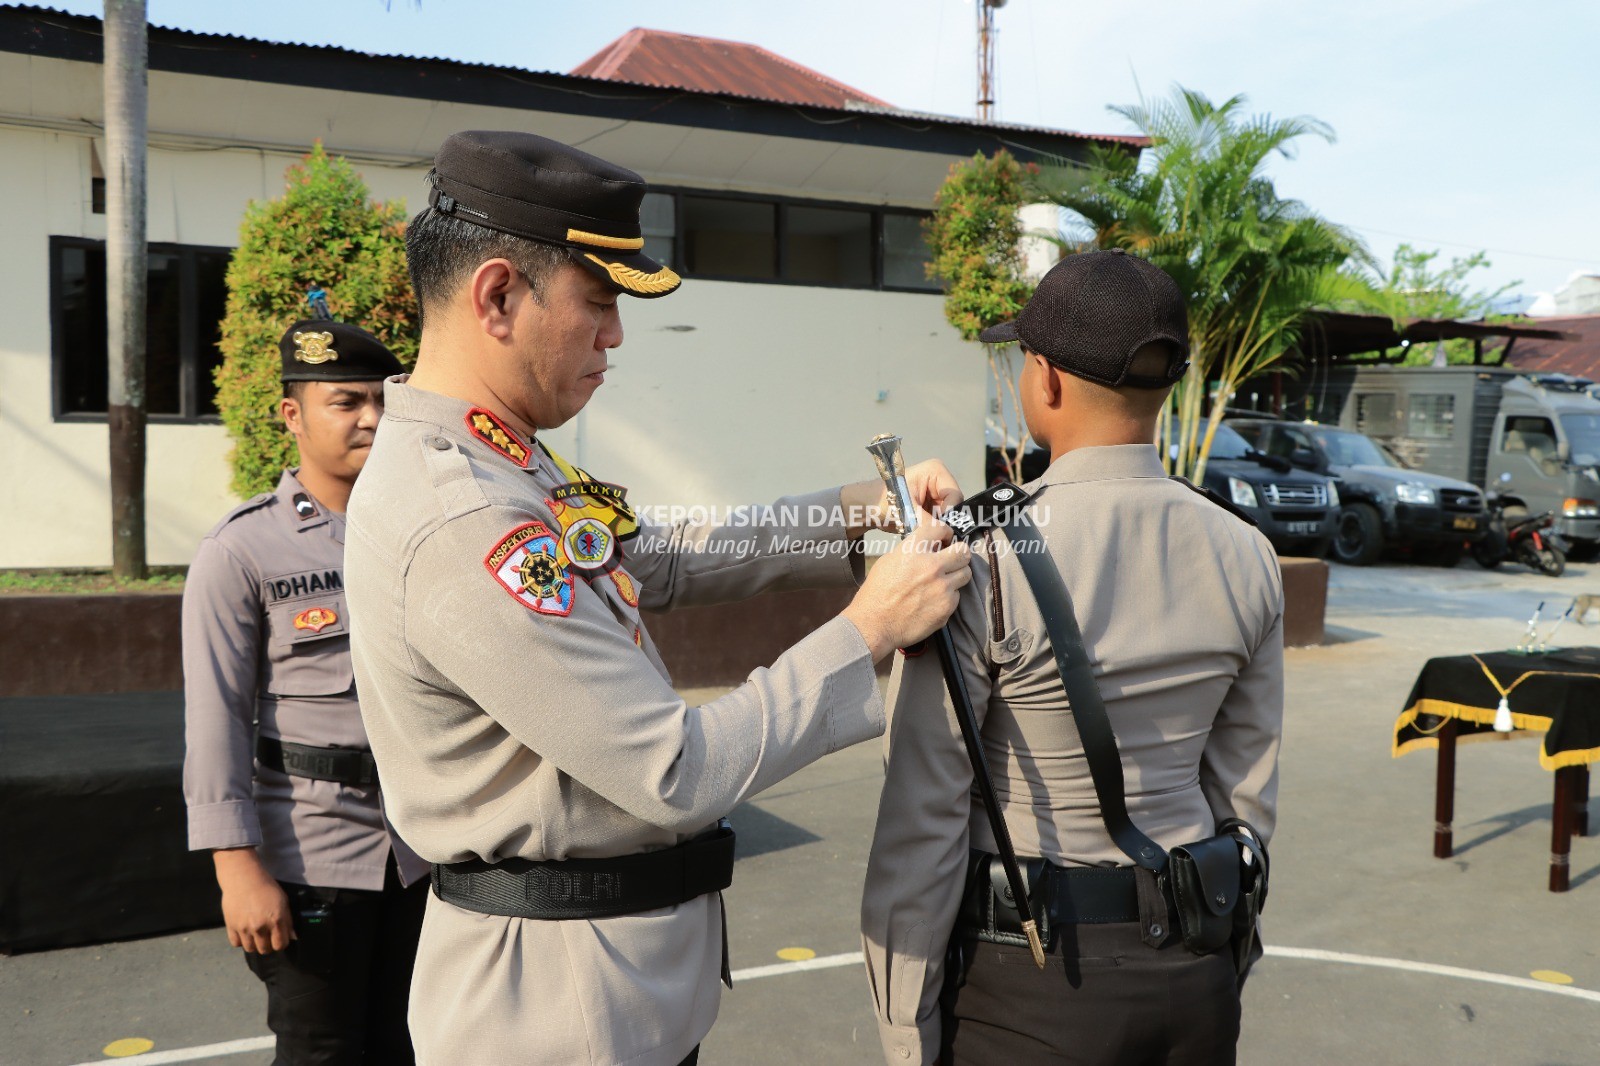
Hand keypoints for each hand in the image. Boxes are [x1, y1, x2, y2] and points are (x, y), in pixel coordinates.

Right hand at [213, 847, 293, 953]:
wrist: (243, 878)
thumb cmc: (266, 887)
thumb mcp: (283, 901)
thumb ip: (288, 921)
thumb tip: (292, 937)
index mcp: (276, 920)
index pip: (280, 945)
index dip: (281, 943)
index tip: (279, 938)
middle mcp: (260, 927)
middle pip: (265, 950)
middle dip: (268, 945)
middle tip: (267, 936)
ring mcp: (244, 928)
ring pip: (250, 949)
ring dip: (254, 944)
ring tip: (255, 934)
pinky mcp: (231, 926)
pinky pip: (236, 943)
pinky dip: (240, 940)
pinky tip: (244, 932)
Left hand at [840, 459, 963, 536]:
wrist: (866, 507)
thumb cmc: (881, 501)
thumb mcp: (906, 511)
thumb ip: (928, 522)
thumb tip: (945, 533)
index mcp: (935, 470)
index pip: (955, 495)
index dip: (950, 514)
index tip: (938, 528)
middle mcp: (939, 479)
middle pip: (954, 506)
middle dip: (943, 521)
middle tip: (930, 533)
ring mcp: (936, 492)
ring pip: (948, 515)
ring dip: (938, 526)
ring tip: (923, 532)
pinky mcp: (932, 504)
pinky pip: (941, 520)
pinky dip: (933, 528)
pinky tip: (922, 532)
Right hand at [842, 516, 970, 660]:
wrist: (874, 624)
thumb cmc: (876, 594)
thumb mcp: (888, 561)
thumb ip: (911, 550)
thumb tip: (929, 547)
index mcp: (914, 550)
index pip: (941, 528)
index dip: (946, 532)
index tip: (946, 538)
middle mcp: (931, 565)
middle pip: (963, 551)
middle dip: (959, 553)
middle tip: (953, 559)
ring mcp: (942, 587)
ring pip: (966, 573)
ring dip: (957, 575)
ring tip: (943, 581)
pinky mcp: (947, 606)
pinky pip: (957, 596)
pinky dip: (948, 597)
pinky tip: (933, 601)